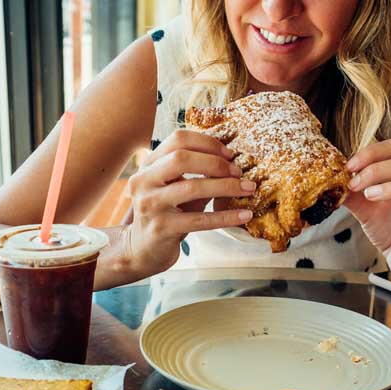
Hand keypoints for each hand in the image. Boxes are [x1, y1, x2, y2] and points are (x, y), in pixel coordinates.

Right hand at [123, 130, 254, 276]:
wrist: (142, 249)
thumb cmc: (166, 214)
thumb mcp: (176, 188)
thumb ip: (196, 172)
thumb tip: (232, 161)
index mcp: (148, 165)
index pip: (178, 139)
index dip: (207, 143)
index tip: (229, 154)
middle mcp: (144, 181)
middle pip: (181, 158)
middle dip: (216, 163)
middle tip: (239, 171)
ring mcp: (150, 205)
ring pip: (192, 187)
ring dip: (226, 186)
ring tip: (248, 188)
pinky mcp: (161, 228)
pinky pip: (200, 220)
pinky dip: (226, 217)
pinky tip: (244, 215)